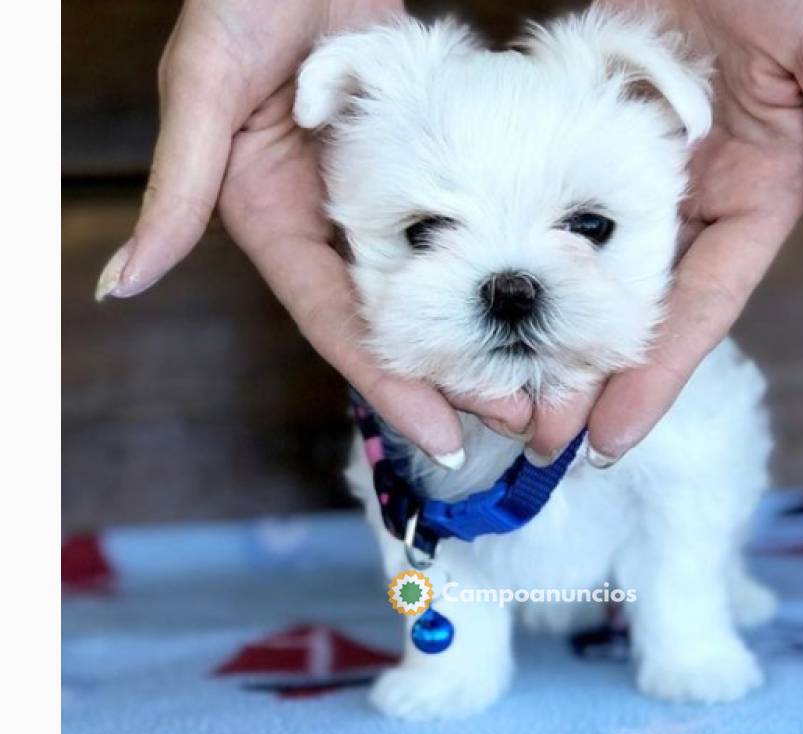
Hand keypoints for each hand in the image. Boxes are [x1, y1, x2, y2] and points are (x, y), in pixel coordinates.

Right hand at [94, 0, 530, 466]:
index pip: (336, 323)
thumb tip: (120, 284)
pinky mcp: (418, 171)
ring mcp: (377, 201)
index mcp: (274, 223)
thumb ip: (176, 186)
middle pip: (394, 320)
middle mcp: (328, 225)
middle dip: (451, 374)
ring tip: (540, 380)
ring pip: (435, 286)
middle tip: (518, 418)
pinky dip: (491, 273)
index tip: (442, 437)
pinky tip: (530, 302)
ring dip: (483, 335)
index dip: (388, 382)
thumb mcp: (206, 85)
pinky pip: (459, 232)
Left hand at [528, 0, 802, 465]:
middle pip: (635, 309)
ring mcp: (631, 178)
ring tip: (501, 394)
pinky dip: (523, 263)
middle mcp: (689, 203)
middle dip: (590, 376)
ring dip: (546, 336)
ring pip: (583, 275)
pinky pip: (550, 213)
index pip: (701, 306)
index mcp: (753, 199)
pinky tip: (488, 305)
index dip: (658, 374)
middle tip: (538, 438)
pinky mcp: (585, 144)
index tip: (613, 436)